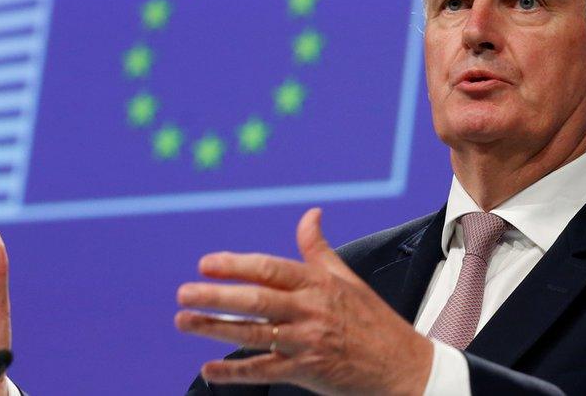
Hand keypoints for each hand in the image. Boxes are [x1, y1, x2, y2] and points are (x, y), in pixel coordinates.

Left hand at [175, 208, 433, 395]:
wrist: (402, 365)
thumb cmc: (372, 319)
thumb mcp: (346, 278)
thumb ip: (318, 248)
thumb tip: (310, 214)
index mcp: (318, 283)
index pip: (270, 268)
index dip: (236, 265)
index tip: (206, 264)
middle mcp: (311, 310)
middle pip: (256, 300)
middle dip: (215, 297)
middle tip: (183, 293)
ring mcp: (308, 342)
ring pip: (253, 334)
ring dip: (214, 329)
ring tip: (184, 322)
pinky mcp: (307, 371)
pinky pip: (263, 371)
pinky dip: (234, 371)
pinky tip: (209, 369)